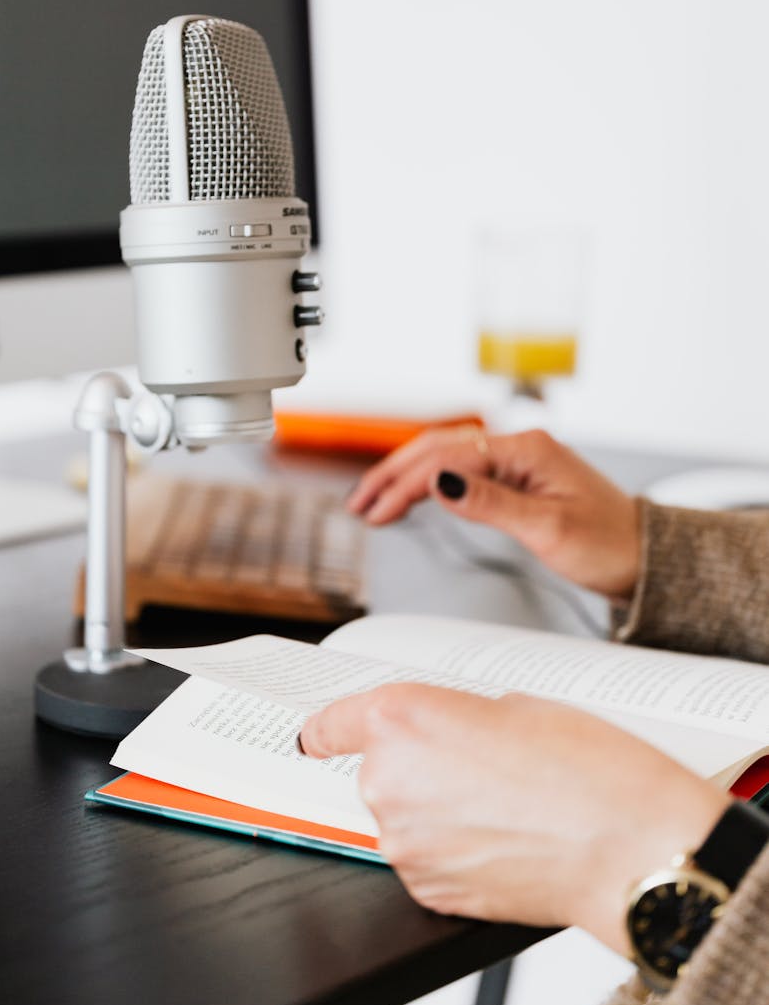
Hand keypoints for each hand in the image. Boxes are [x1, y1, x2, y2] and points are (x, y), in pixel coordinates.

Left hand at [300, 684, 726, 953]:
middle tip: (475, 765)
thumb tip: (443, 738)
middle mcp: (387, 781)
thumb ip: (454, 717)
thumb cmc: (586, 768)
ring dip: (434, 811)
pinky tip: (501, 839)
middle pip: (375, 770)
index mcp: (400, 719)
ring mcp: (404, 843)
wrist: (627, 847)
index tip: (320, 736)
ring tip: (502, 805)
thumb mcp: (513, 706)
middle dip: (415, 767)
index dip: (328, 730)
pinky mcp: (427, 891)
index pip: (330, 724)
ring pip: (402, 818)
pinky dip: (451, 851)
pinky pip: (424, 859)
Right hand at [347, 426, 640, 598]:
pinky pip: (464, 470)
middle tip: (361, 502)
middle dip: (395, 473)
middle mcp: (520, 448)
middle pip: (440, 448)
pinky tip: (414, 496)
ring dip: (408, 476)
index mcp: (527, 450)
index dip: (406, 484)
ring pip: (448, 456)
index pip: (449, 459)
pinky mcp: (518, 479)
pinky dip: (431, 482)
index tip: (376, 509)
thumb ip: (491, 503)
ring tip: (374, 501)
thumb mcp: (548, 529)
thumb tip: (441, 484)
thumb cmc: (609, 544)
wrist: (644, 557)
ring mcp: (518, 461)